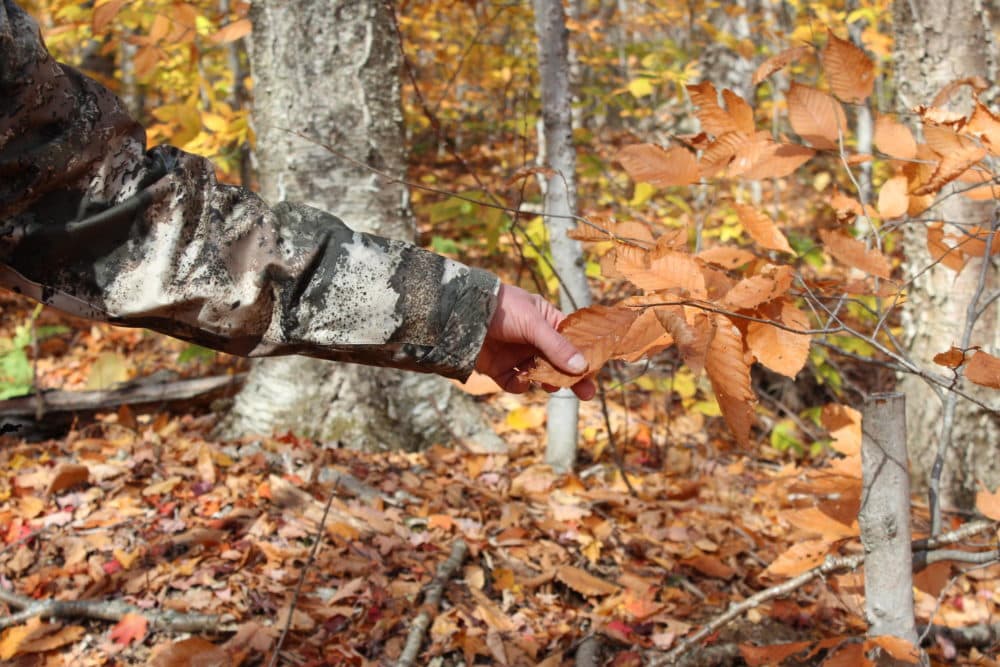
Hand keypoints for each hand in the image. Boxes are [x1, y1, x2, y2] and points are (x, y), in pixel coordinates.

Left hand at [475, 284, 595, 399]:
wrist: (462, 311)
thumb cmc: (503, 307)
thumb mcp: (533, 324)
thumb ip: (556, 346)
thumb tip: (581, 367)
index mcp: (547, 322)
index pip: (572, 342)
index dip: (584, 357)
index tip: (594, 373)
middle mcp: (534, 340)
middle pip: (559, 363)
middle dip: (572, 378)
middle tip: (587, 393)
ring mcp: (516, 354)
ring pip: (539, 375)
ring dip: (546, 382)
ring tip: (550, 385)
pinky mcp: (499, 368)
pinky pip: (515, 383)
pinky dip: (520, 385)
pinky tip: (521, 380)